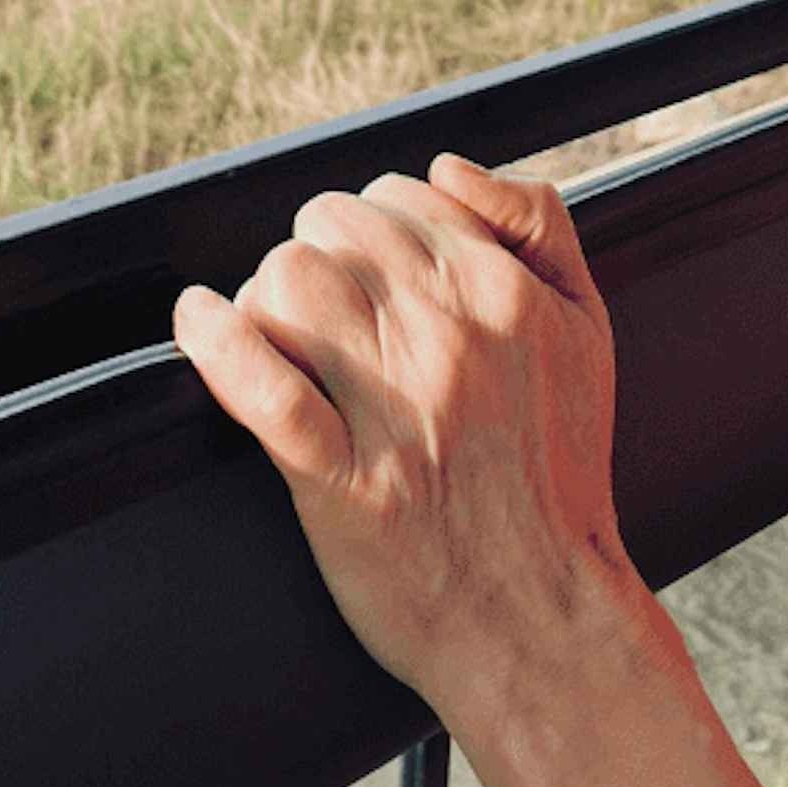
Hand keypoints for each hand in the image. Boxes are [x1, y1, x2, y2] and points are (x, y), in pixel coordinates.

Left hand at [172, 155, 634, 731]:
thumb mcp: (587, 332)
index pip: (394, 198)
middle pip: (330, 229)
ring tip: (283, 342)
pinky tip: (200, 321)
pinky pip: (264, 386)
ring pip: (290, 282)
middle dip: (317, 259)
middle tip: (323, 320)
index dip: (368, 233)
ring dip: (270, 300)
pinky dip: (218, 343)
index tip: (367, 282)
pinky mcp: (341, 481)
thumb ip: (538, 225)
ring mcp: (393, 410)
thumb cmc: (557, 474)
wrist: (546, 619)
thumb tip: (449, 167)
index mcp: (505, 295)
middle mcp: (449, 338)